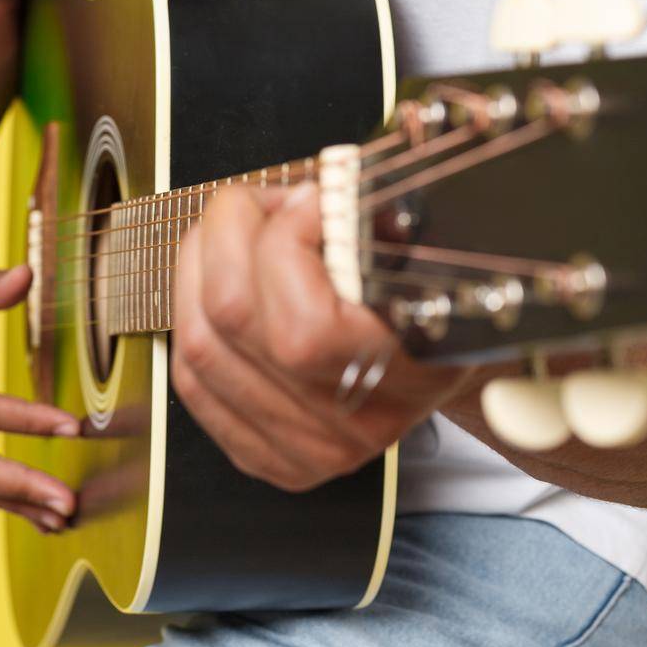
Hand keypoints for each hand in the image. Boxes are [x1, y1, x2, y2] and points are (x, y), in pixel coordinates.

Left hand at [170, 181, 469, 490]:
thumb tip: (310, 191)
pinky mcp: (270, 455)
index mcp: (408, 373)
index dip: (288, 235)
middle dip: (228, 231)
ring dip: (199, 264)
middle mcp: (353, 421)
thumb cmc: (442, 290)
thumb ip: (370, 221)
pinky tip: (216, 281)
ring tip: (236, 231)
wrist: (456, 355)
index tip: (311, 196)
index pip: (303, 327)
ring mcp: (308, 446)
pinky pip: (191, 381)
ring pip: (198, 345)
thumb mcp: (432, 250)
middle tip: (259, 202)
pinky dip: (191, 315)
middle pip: (233, 320)